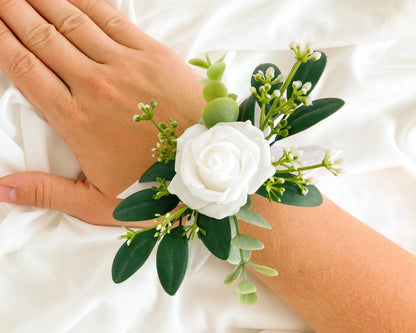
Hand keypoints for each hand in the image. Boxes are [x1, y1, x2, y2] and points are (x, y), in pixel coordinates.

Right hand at [0, 0, 203, 224]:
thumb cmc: (156, 187)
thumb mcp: (98, 203)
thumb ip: (48, 192)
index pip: (24, 68)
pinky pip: (111, 18)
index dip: (1, 40)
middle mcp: (95, 86)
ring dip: (43, 1)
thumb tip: (2, 189)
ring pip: (72, 22)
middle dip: (14, 12)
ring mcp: (125, 65)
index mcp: (76, 120)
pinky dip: (86, 1)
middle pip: (42, 38)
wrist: (210, 165)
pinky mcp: (153, 54)